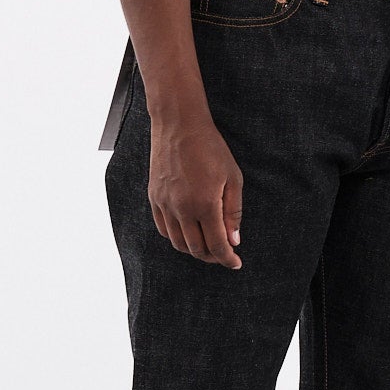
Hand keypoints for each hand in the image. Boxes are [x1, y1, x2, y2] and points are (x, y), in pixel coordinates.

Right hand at [148, 114, 243, 268]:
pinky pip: (163, 229)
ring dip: (194, 250)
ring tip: (207, 246)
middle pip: (196, 248)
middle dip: (213, 257)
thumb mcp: (233, 178)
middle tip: (224, 255)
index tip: (236, 263)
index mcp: (205, 204)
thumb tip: (234, 240)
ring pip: (178, 243)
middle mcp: (182, 209)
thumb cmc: (211, 148)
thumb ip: (233, 212)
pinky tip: (188, 233)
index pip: (217, 245)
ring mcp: (165, 205)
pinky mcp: (154, 198)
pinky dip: (176, 238)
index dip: (228, 259)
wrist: (179, 126)